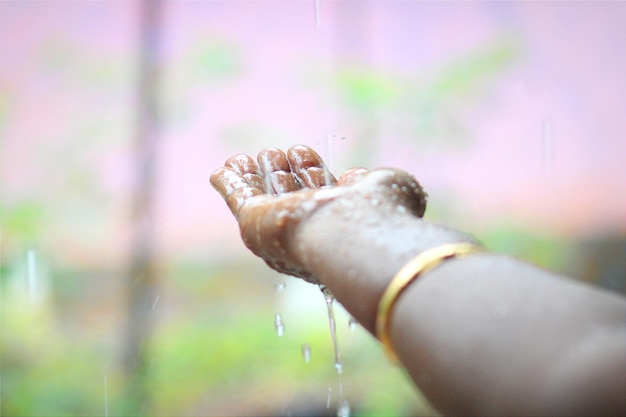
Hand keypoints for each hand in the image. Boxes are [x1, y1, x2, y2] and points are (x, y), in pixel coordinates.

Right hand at [210, 145, 427, 283]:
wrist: (356, 234)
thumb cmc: (381, 215)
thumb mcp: (389, 190)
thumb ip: (374, 185)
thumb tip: (355, 180)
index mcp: (338, 226)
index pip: (320, 195)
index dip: (313, 174)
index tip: (308, 154)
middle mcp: (307, 231)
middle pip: (291, 196)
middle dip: (287, 172)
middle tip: (284, 153)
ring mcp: (279, 229)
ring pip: (265, 195)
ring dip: (263, 173)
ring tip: (265, 154)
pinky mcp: (253, 223)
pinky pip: (237, 199)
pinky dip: (229, 183)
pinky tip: (223, 170)